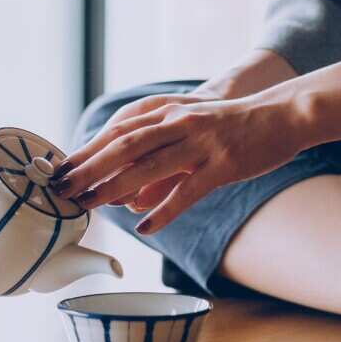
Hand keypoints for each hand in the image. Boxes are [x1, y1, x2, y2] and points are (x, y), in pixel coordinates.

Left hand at [75, 49, 298, 211]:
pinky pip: (188, 190)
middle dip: (89, 167)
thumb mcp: (191, 132)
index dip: (86, 150)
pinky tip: (145, 227)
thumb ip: (159, 158)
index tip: (58, 169)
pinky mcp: (222, 165)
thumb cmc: (233, 128)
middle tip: (61, 189)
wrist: (281, 115)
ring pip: (150, 165)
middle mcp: (179, 124)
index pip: (118, 131)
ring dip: (115, 186)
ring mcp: (201, 143)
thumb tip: (128, 199)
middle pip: (124, 145)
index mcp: (168, 114)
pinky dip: (164, 209)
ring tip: (89, 206)